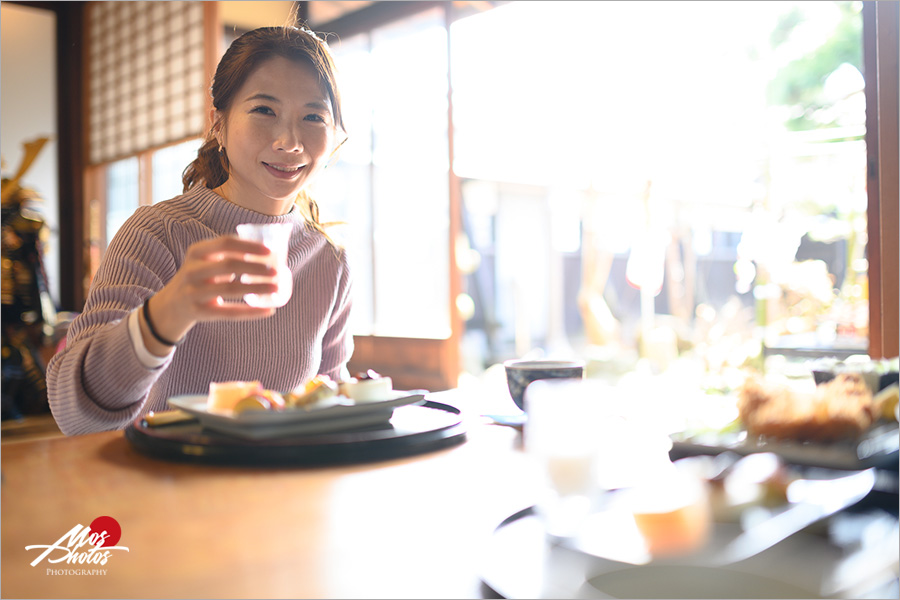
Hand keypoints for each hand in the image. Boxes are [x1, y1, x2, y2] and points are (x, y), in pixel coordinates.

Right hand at [141, 236, 279, 354]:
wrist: (172, 305)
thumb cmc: (200, 277)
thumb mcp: (207, 261)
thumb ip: (230, 254)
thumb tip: (269, 252)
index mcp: (197, 252)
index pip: (225, 243)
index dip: (248, 246)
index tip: (269, 251)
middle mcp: (192, 270)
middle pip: (229, 265)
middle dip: (255, 267)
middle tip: (276, 271)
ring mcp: (193, 292)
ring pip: (230, 289)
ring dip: (257, 288)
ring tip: (276, 288)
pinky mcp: (199, 312)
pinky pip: (229, 312)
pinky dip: (251, 312)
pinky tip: (269, 310)